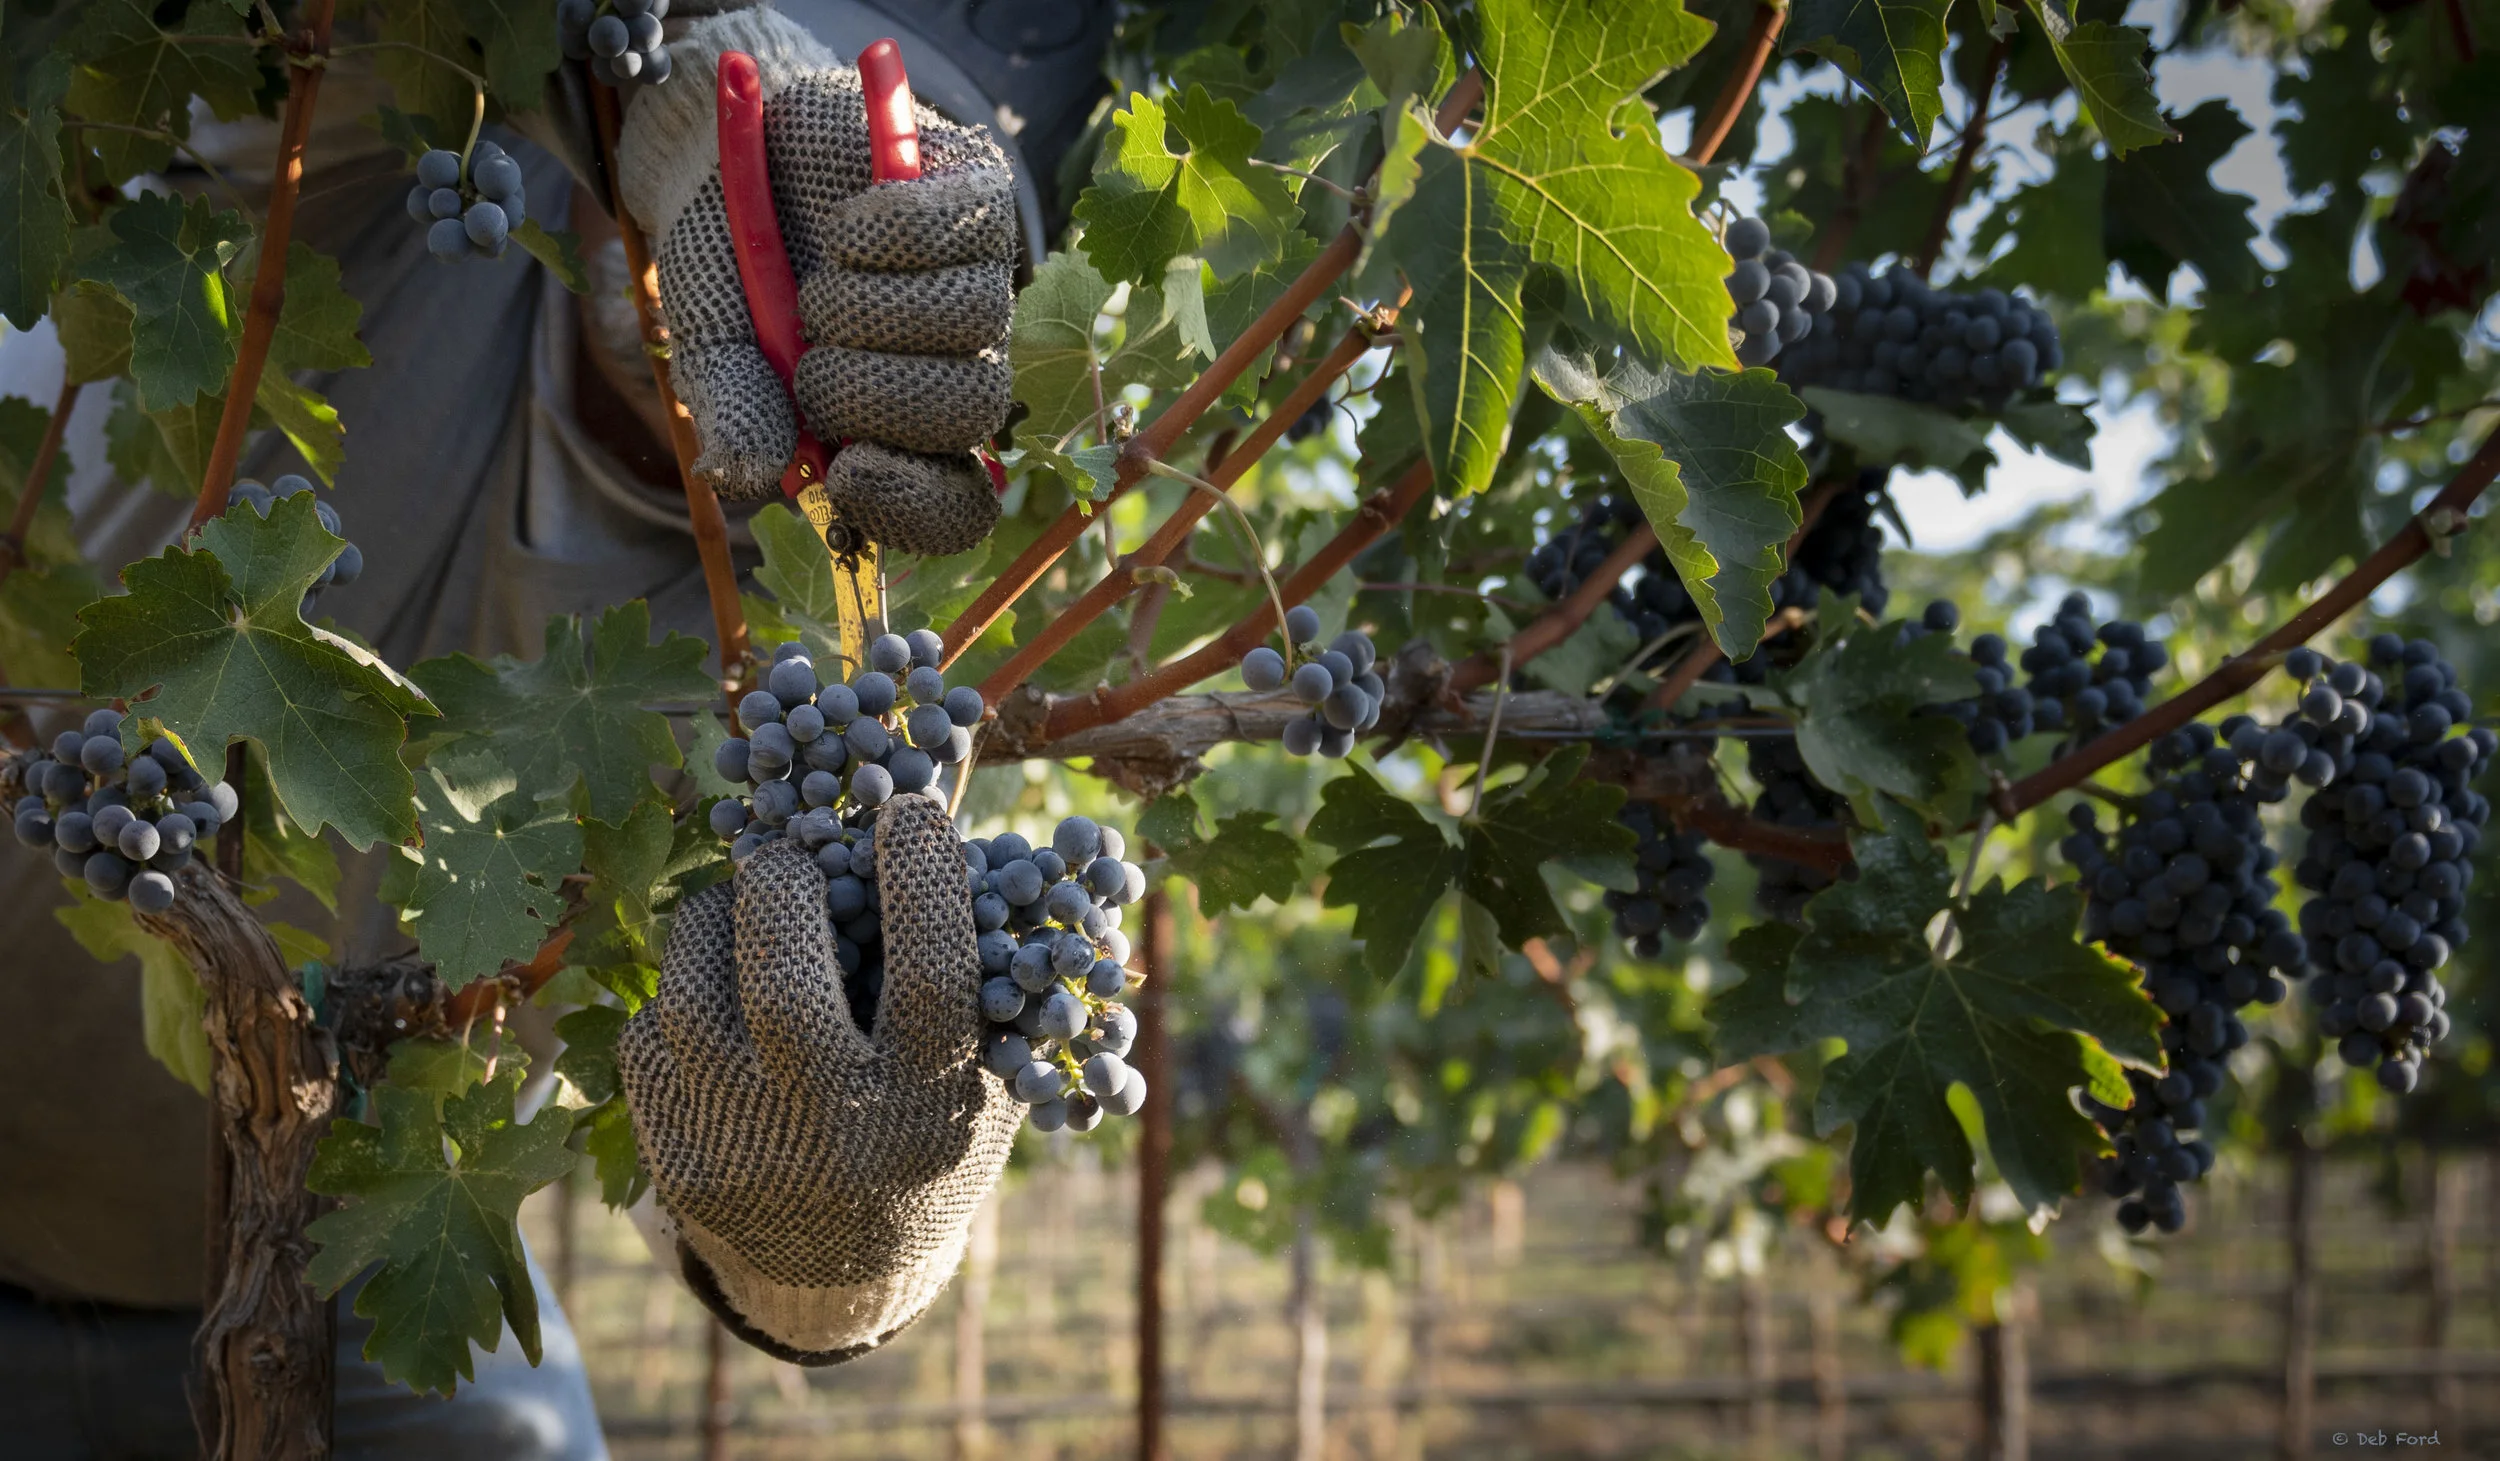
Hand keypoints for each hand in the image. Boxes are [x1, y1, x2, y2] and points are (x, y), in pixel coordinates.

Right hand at [616, 9, 1012, 554]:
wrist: (722, 148)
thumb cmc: (728, 265)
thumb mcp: (714, 343)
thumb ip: (735, 410)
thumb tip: (747, 476)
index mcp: (899, 426)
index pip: (954, 506)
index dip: (918, 505)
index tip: (849, 471)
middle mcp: (954, 360)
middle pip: (973, 411)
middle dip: (878, 393)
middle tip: (811, 356)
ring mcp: (976, 277)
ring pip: (975, 323)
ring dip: (873, 308)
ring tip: (820, 284)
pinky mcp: (980, 196)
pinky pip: (968, 230)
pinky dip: (893, 232)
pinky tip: (848, 228)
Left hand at [616, 795, 1018, 1362]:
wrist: (837, 1275)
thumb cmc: (926, 1142)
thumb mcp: (982, 1082)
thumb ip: (988, 983)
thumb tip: (988, 847)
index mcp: (926, 1109)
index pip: (930, 975)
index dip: (922, 878)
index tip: (911, 812)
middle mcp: (830, 1133)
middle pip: (783, 980)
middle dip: (788, 886)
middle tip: (797, 855)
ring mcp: (739, 1147)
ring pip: (693, 993)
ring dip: (718, 919)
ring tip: (749, 906)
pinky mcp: (673, 1155)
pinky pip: (653, 1032)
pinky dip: (685, 989)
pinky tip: (721, 989)